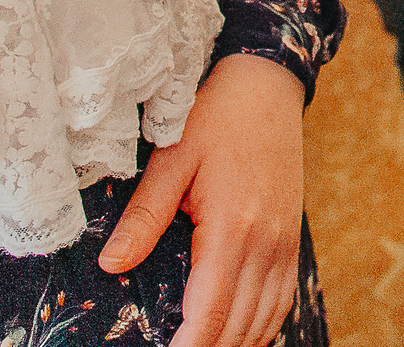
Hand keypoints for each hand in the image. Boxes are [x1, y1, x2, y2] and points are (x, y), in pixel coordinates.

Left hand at [99, 55, 306, 346]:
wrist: (268, 83)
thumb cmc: (217, 115)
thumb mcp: (171, 158)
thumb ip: (144, 215)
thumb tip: (111, 264)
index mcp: (234, 228)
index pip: (209, 313)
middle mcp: (267, 243)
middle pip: (238, 327)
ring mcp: (285, 242)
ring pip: (264, 319)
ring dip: (235, 344)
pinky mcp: (292, 236)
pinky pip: (281, 299)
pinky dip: (261, 326)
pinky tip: (237, 332)